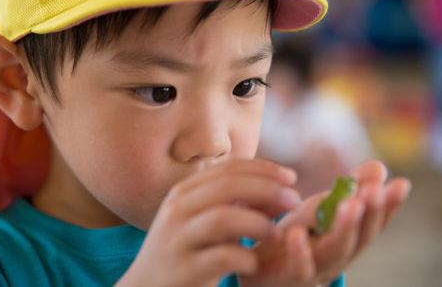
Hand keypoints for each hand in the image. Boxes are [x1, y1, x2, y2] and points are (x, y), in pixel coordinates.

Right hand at [117, 159, 299, 286]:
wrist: (147, 286)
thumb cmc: (188, 248)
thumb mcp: (209, 220)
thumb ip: (242, 203)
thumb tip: (284, 193)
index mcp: (186, 191)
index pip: (228, 168)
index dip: (263, 168)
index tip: (291, 177)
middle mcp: (178, 208)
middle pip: (228, 186)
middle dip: (266, 189)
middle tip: (294, 200)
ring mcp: (178, 238)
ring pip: (222, 218)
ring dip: (257, 223)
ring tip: (277, 235)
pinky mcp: (184, 269)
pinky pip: (220, 257)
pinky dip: (244, 257)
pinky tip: (254, 262)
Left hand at [238, 160, 410, 286]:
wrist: (258, 268)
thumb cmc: (295, 236)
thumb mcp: (321, 209)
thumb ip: (348, 190)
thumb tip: (379, 167)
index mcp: (348, 240)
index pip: (374, 223)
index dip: (390, 205)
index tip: (402, 183)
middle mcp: (338, 257)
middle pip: (361, 238)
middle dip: (371, 213)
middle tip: (376, 189)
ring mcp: (316, 270)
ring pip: (336, 252)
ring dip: (345, 228)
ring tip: (351, 203)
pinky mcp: (288, 277)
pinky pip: (299, 268)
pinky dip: (300, 252)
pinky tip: (297, 232)